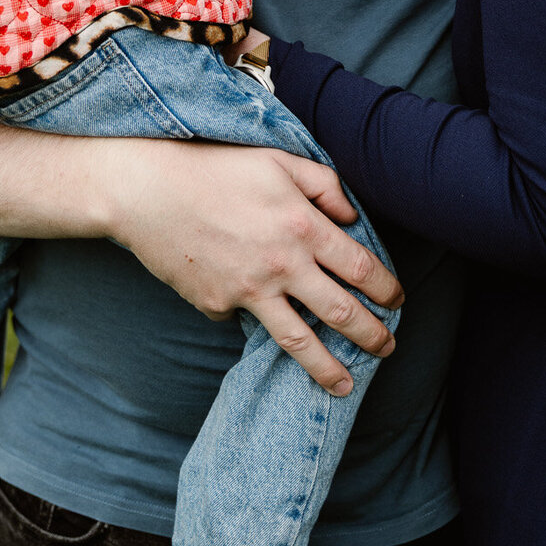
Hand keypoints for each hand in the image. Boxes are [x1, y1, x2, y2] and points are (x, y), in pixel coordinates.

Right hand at [104, 138, 402, 394]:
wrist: (148, 189)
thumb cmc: (216, 167)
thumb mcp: (278, 160)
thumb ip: (323, 184)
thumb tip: (352, 215)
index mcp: (304, 226)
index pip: (361, 267)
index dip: (386, 288)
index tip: (397, 301)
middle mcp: (283, 264)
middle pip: (341, 313)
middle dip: (372, 336)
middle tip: (387, 349)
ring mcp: (249, 290)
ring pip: (300, 341)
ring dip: (327, 367)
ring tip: (344, 385)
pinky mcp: (217, 304)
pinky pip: (241, 320)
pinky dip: (251, 320)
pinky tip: (252, 316)